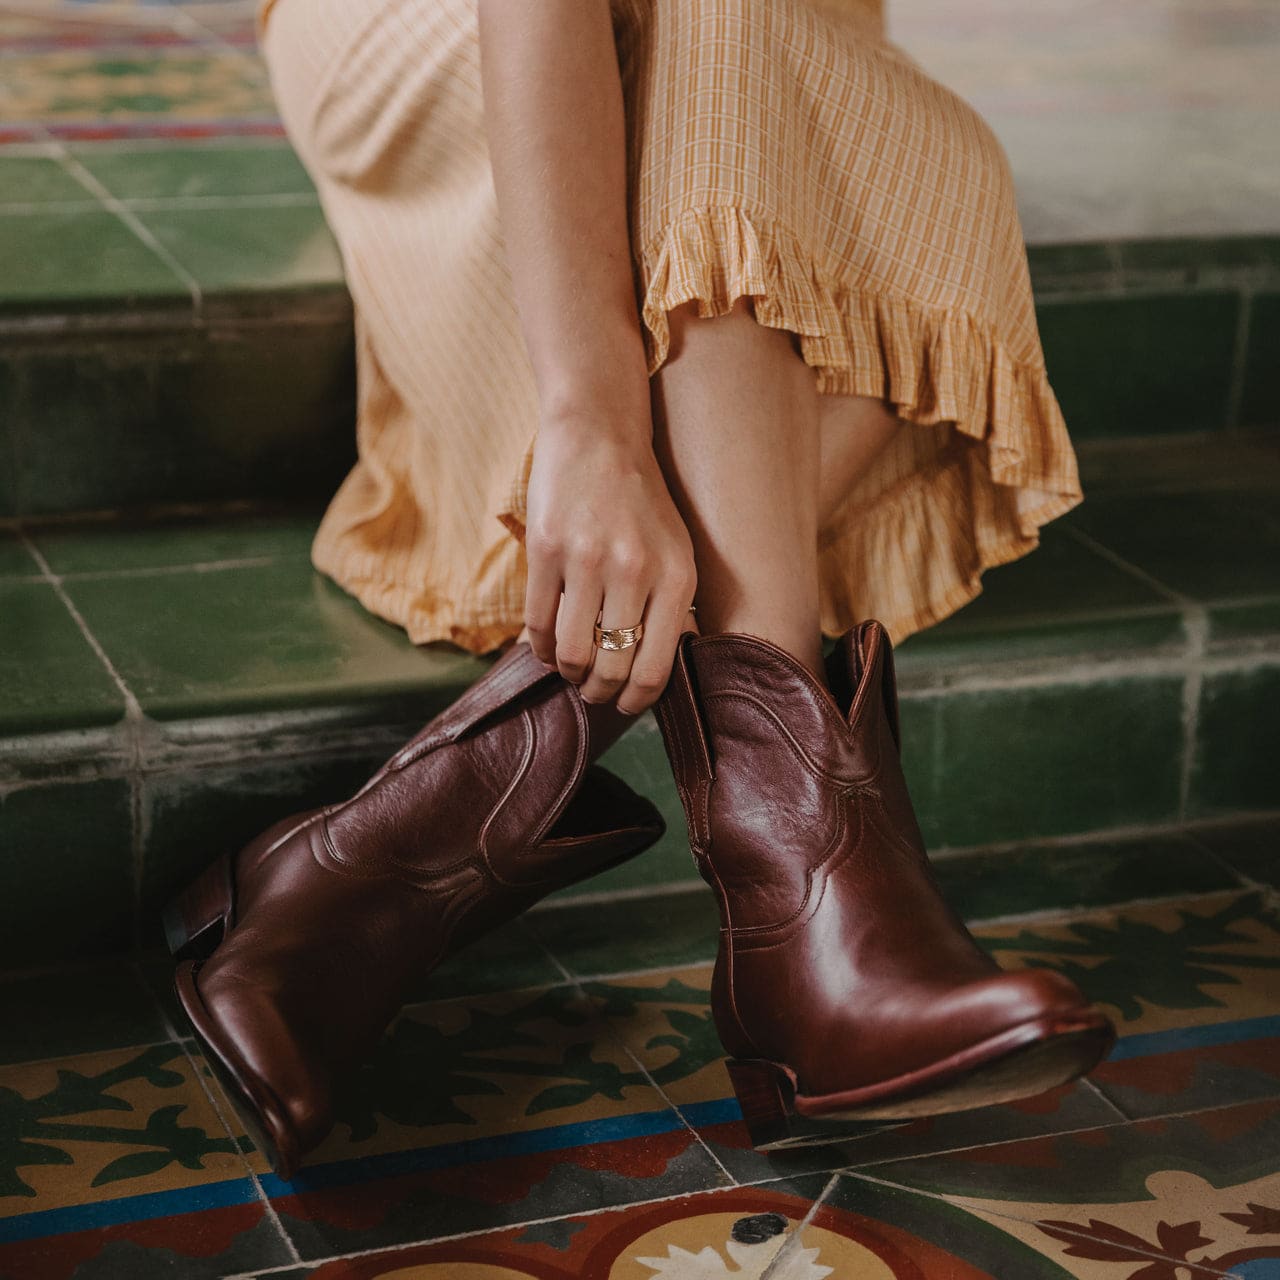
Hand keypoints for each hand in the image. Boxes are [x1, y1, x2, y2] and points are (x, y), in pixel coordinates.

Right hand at [523, 407, 696, 714]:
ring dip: (568, 673)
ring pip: (572, 652)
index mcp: (676, 578)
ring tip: (570, 670)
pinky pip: (538, 623)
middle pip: (611, 668)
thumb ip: (670, 609)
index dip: (635, 701)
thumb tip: (651, 675)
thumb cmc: (641, 503)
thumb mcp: (676, 552)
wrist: (599, 436)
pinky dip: (540, 647)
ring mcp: (587, 559)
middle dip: (598, 692)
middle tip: (592, 691)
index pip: (655, 670)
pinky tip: (546, 647)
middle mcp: (635, 571)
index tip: (624, 705)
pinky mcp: (546, 549)